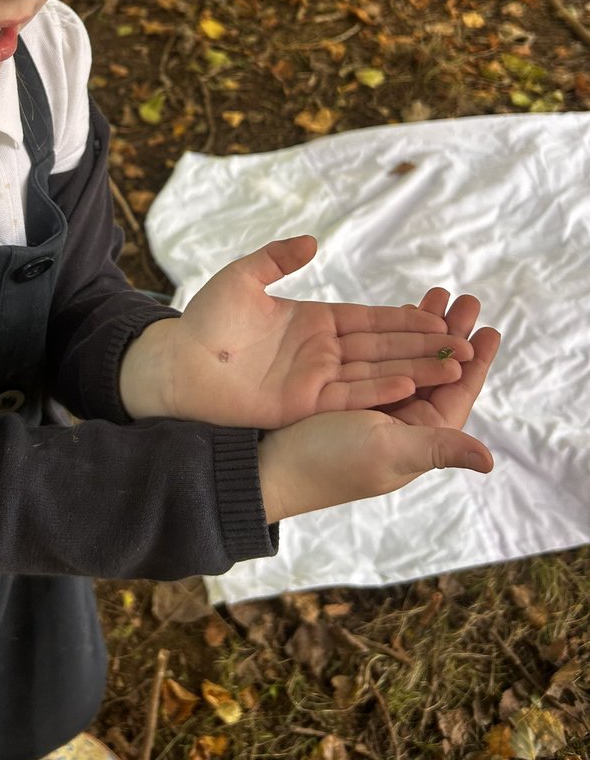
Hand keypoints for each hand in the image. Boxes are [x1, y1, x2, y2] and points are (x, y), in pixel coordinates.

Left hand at [121, 236, 474, 426]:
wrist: (177, 363)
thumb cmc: (205, 319)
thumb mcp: (243, 278)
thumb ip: (278, 258)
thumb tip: (313, 242)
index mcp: (314, 322)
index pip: (370, 320)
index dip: (404, 319)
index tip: (440, 315)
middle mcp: (321, 352)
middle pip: (382, 347)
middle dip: (423, 346)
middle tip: (465, 344)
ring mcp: (314, 379)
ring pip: (374, 373)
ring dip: (413, 370)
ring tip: (453, 367)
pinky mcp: (303, 403)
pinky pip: (349, 395)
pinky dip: (379, 391)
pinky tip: (410, 384)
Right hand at [258, 306, 498, 520]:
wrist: (270, 467)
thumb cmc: (332, 462)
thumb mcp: (389, 452)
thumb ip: (438, 448)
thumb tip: (491, 461)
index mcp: (419, 434)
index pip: (458, 393)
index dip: (477, 362)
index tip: (491, 329)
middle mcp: (401, 418)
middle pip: (437, 369)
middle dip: (452, 334)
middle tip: (466, 299)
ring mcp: (374, 403)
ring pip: (409, 358)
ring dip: (425, 328)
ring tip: (436, 295)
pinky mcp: (346, 390)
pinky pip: (379, 356)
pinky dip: (392, 334)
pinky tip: (399, 314)